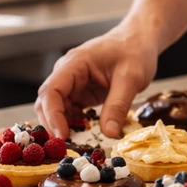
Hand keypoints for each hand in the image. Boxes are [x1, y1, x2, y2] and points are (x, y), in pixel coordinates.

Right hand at [35, 24, 158, 138]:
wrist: (140, 40)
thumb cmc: (135, 52)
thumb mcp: (131, 78)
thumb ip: (118, 106)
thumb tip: (108, 134)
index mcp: (75, 64)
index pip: (51, 91)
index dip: (52, 115)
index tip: (63, 136)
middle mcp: (68, 73)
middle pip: (47, 102)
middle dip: (53, 124)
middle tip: (67, 146)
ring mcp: (73, 83)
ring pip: (57, 109)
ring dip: (63, 126)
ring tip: (77, 143)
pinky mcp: (81, 92)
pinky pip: (70, 110)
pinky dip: (74, 123)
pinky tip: (85, 132)